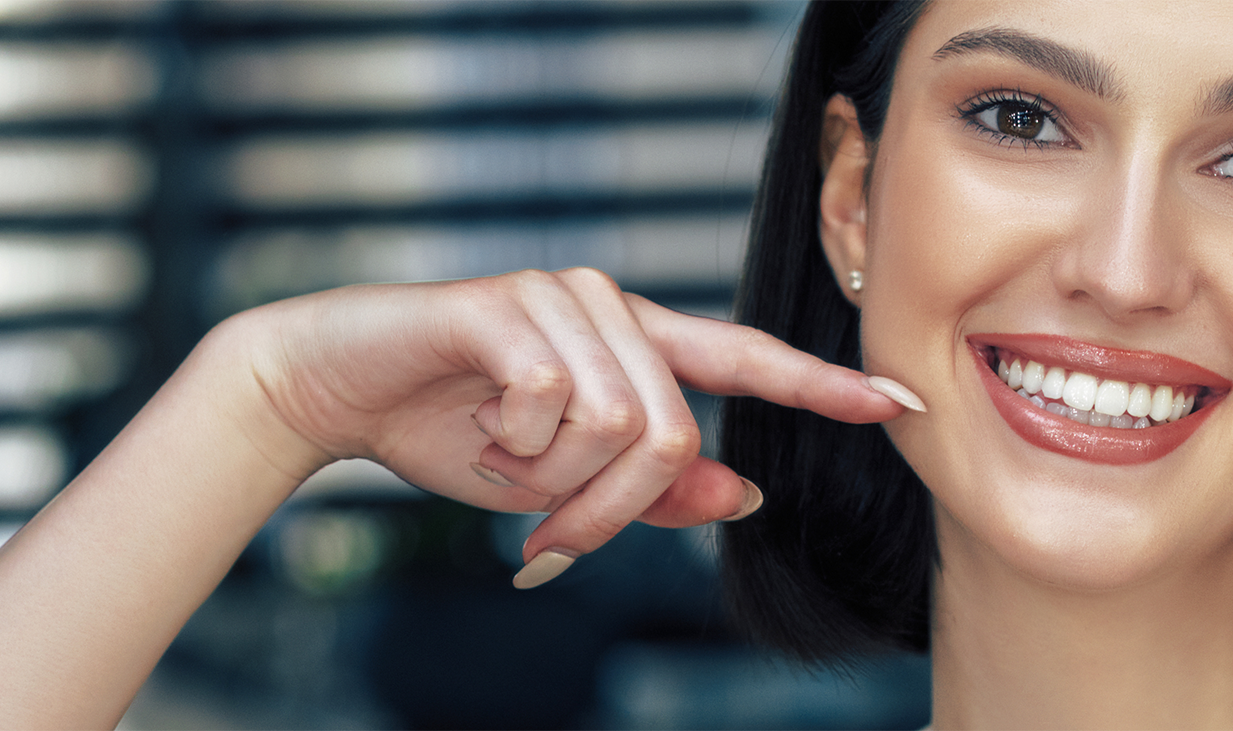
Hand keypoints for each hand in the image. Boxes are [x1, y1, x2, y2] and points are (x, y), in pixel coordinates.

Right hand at [238, 268, 912, 577]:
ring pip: (618, 427)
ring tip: (500, 459)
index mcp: (637, 345)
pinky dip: (510, 441)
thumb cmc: (454, 430)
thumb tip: (743, 495)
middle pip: (674, 439)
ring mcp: (562, 298)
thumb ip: (650, 489)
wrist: (333, 389)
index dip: (823, 386)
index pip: (746, 361)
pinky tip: (475, 422)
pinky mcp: (507, 302)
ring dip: (553, 480)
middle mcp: (612, 307)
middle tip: (548, 537)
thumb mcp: (562, 483)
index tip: (899, 402)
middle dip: (609, 512)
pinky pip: (551, 402)